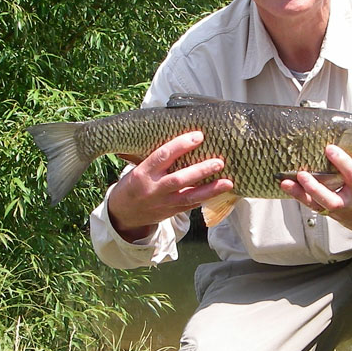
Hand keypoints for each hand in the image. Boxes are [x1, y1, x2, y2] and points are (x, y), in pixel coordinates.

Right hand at [107, 131, 234, 241]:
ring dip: (210, 190)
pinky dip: (206, 198)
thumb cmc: (133, 185)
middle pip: (179, 179)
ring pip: (189, 196)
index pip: (162, 156)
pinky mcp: (171, 212)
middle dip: (200, 170)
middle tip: (218, 162)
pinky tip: (221, 192)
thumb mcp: (138, 169)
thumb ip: (157, 159)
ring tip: (228, 182)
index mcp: (143, 173)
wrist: (123, 214)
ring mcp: (163, 203)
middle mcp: (153, 189)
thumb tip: (183, 139)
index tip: (198, 136)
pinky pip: (191, 205)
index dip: (181, 145)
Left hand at [279, 144, 351, 241]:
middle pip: (331, 199)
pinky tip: (289, 187)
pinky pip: (314, 206)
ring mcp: (339, 212)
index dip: (342, 162)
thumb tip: (336, 147)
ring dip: (300, 194)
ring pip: (317, 205)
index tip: (330, 148)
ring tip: (285, 182)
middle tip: (302, 174)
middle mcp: (350, 203)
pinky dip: (300, 197)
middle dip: (314, 187)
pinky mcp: (331, 215)